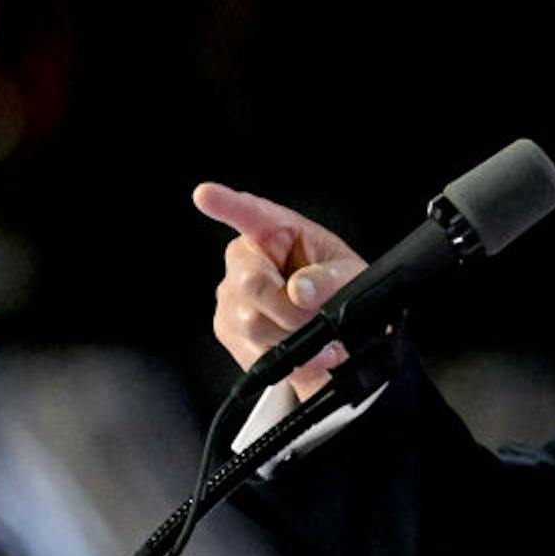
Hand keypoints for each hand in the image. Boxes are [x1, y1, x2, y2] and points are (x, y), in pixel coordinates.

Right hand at [193, 182, 367, 401]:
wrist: (338, 329)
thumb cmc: (338, 288)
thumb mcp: (349, 276)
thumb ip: (329, 280)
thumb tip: (299, 290)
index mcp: (276, 232)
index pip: (249, 213)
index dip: (226, 203)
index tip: (205, 194)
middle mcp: (245, 260)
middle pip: (250, 283)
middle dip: (289, 309)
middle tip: (315, 315)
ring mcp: (231, 297)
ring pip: (251, 323)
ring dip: (292, 337)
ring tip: (318, 335)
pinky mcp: (229, 331)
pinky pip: (253, 353)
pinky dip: (288, 360)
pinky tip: (308, 353)